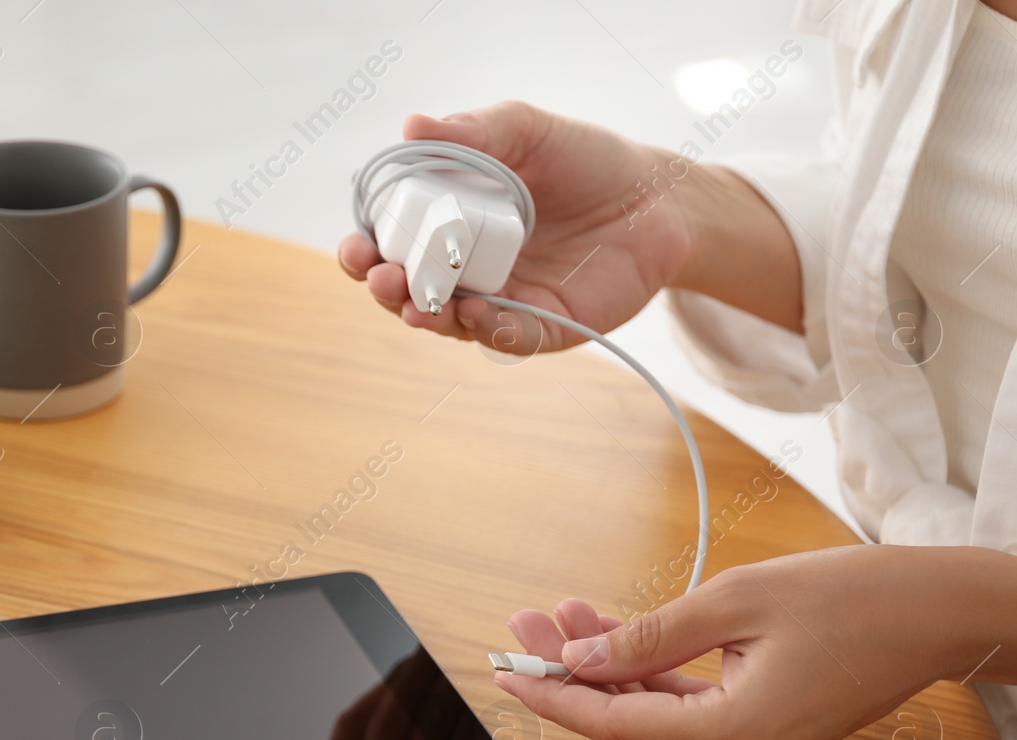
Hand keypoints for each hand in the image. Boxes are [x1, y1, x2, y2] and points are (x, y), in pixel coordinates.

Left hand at [321, 650, 478, 739]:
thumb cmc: (469, 686)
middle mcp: (423, 674)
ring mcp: (457, 679)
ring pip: (425, 731)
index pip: (356, 721)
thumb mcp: (433, 704)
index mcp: (400, 678)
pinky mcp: (489, 693)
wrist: (512, 645)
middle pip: (386, 728)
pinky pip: (468, 732)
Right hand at [338, 101, 693, 352]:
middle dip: (384, 287)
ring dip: (424, 315)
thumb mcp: (527, 131)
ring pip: (448, 320)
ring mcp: (501, 299)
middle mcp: (467, 266)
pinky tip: (473, 313)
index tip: (358, 244)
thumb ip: (474, 131)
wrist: (657, 198)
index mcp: (450, 220)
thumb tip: (412, 125)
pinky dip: (484, 329)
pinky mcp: (541, 325)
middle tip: (381, 277)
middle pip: (408, 288)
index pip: (392, 240)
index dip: (366, 246)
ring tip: (413, 304)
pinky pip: (505, 336)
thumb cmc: (587, 161)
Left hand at [494, 546, 1016, 739]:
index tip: (507, 669)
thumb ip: (648, 636)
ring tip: (560, 616)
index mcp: (735, 736)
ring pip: (653, 716)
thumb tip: (579, 659)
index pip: (617, 726)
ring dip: (607, 668)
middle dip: (572, 673)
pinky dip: (647, 674)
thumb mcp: (734, 601)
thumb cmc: (851, 598)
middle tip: (525, 626)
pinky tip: (611, 632)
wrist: (939, 611)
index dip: (556, 696)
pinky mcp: (762, 733)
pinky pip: (687, 710)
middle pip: (628, 723)